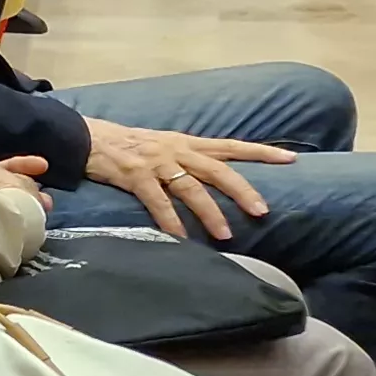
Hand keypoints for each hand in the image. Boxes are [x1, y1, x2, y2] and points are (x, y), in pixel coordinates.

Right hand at [79, 117, 289, 241]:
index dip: (261, 152)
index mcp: (186, 142)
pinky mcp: (134, 176)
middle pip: (218, 169)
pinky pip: (157, 201)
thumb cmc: (124, 145)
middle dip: (242, 190)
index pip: (231, 146)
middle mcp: (176, 150)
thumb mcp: (162, 145)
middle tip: (263, 211)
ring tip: (225, 235)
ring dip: (210, 212)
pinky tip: (182, 238)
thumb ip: (187, 159)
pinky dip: (171, 221)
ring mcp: (156, 163)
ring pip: (191, 188)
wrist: (83, 138)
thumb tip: (213, 179)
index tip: (291, 160)